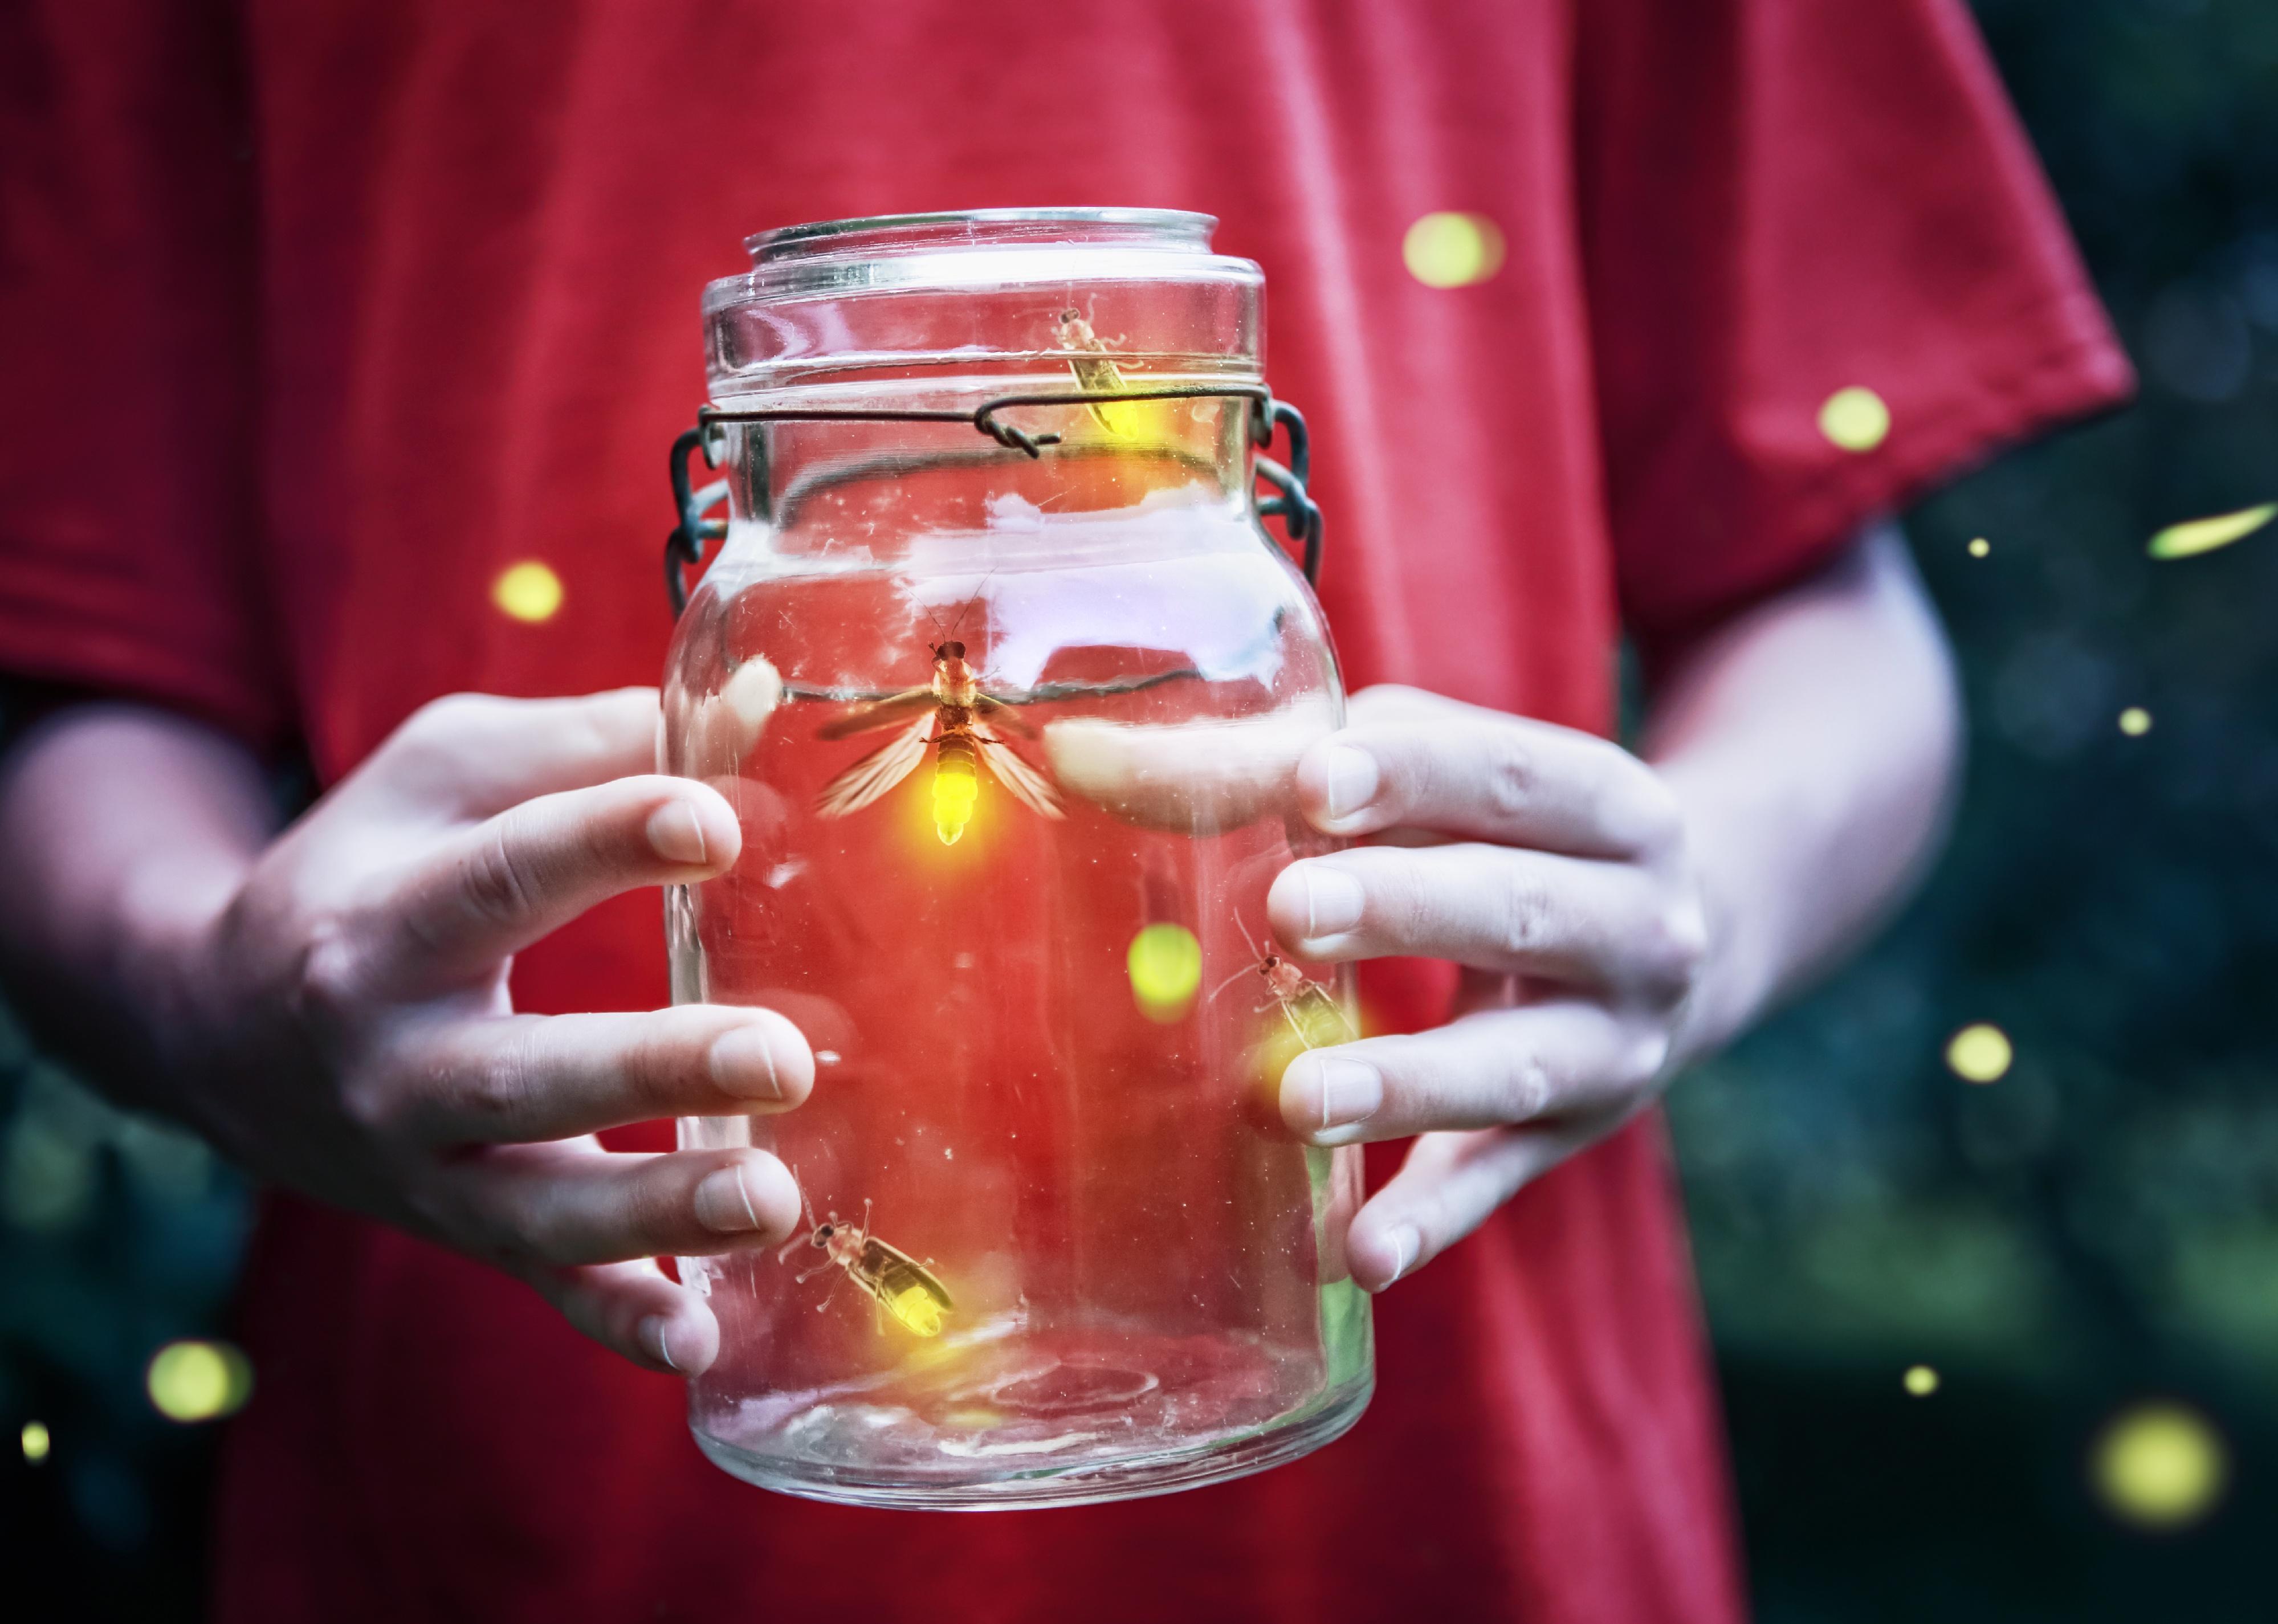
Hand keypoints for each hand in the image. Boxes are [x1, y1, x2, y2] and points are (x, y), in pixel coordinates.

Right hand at [169, 690, 811, 1374]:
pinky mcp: (452, 1225)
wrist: (215, 1022)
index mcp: (385, 918)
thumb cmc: (374, 867)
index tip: (717, 820)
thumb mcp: (448, 775)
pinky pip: (535, 1287)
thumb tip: (757, 700)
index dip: (608, 842)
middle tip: (781, 1059)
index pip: (502, 875)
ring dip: (656, 1212)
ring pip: (534, 1205)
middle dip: (651, 1070)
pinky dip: (611, 1320)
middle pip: (519, 1074)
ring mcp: (415, 1162)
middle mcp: (388, 1056)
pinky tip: (700, 1338)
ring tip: (774, 1198)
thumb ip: (595, 743)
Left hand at [1267, 686, 1709, 1291]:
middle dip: (1404, 910)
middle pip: (1519, 911)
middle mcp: (1641, 926)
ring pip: (1513, 1066)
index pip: (1511, 775)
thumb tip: (1084, 759)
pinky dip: (1431, 1219)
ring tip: (1300, 1098)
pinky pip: (1496, 1181)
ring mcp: (1617, 1044)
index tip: (1311, 782)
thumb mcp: (1439, 778)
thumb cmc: (1502, 831)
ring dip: (1406, 1084)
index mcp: (1612, 805)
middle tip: (1290, 909)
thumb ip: (1293, 764)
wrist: (1675, 938)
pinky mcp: (1574, 1136)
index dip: (1413, 775)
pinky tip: (1360, 1253)